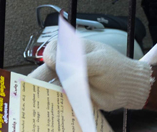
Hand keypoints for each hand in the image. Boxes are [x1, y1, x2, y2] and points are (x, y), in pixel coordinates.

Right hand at [35, 38, 152, 111]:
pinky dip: (54, 103)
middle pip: (48, 69)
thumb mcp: (100, 62)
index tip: (51, 61)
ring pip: (51, 85)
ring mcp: (70, 80)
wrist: (128, 88)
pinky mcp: (73, 95)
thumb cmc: (117, 68)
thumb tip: (60, 63)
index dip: (49, 54)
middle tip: (27, 86)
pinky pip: (60, 99)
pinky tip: (49, 108)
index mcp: (75, 50)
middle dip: (37, 77)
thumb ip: (80, 63)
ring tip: (34, 100)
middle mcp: (69, 65)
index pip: (54, 48)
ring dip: (43, 92)